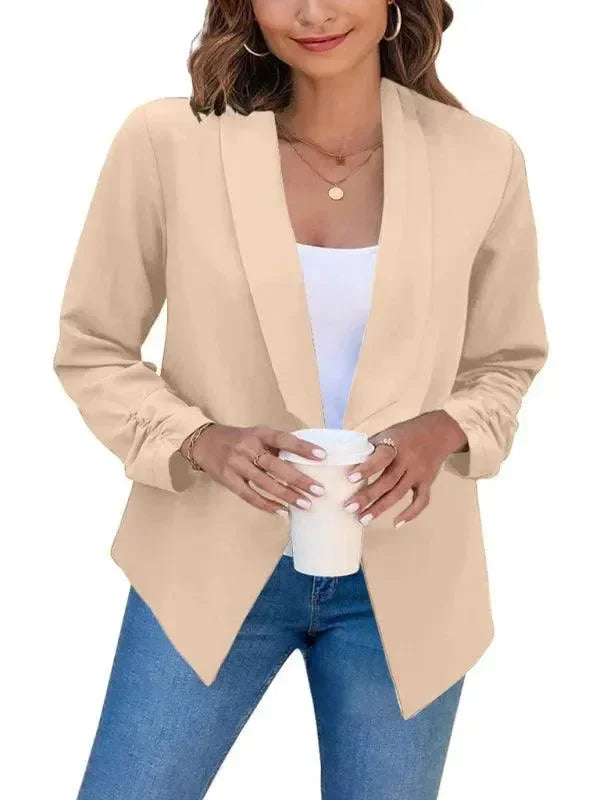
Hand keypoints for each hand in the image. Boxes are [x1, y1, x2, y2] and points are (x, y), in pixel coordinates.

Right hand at [182, 424, 328, 516]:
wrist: (204, 441)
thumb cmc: (239, 439)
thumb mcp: (257, 434)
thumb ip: (276, 446)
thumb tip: (305, 460)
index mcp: (259, 434)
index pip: (284, 440)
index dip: (303, 448)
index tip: (322, 456)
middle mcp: (248, 448)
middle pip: (277, 466)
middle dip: (299, 480)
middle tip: (318, 490)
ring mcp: (237, 465)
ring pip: (266, 483)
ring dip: (287, 495)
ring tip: (305, 504)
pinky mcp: (228, 479)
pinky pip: (250, 495)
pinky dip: (267, 504)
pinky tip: (282, 511)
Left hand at [342, 411, 468, 527]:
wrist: (438, 431)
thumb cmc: (405, 433)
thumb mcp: (387, 433)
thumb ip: (370, 447)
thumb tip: (347, 461)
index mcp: (396, 444)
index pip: (381, 457)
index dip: (367, 468)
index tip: (350, 478)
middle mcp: (408, 460)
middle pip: (387, 481)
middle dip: (368, 496)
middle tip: (349, 508)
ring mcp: (419, 473)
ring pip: (399, 493)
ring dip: (380, 508)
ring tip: (363, 519)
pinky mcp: (427, 482)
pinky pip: (421, 501)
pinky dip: (410, 514)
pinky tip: (396, 524)